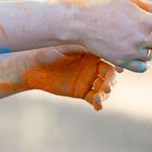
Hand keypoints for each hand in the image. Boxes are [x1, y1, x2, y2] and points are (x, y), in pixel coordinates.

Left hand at [3, 48, 118, 109]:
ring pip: (104, 87)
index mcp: (93, 51)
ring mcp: (89, 79)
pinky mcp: (82, 91)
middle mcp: (94, 65)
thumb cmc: (47, 50)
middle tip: (107, 88)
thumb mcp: (65, 46)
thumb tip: (101, 44)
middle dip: (111, 81)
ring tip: (100, 98)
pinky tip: (98, 106)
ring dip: (105, 93)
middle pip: (110, 74)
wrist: (32, 66)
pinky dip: (98, 102)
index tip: (119, 70)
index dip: (117, 63)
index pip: (109, 57)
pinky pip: (94, 98)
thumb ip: (83, 46)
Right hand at [73, 0, 151, 70]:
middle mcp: (141, 38)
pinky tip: (131, 49)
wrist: (80, 23)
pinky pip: (144, 65)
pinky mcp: (123, 62)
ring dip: (149, 46)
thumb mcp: (131, 1)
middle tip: (144, 27)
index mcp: (145, 20)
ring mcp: (132, 52)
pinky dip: (143, 59)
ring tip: (130, 35)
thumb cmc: (107, 7)